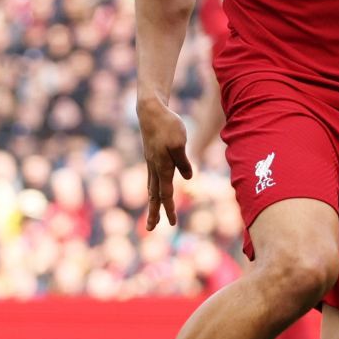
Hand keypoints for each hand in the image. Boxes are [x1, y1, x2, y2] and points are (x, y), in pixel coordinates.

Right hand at [139, 99, 192, 228]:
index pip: (166, 193)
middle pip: (154, 195)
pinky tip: (155, 191)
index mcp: (162, 166)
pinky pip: (151, 177)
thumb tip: (188, 177)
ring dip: (152, 203)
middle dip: (154, 212)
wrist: (150, 109)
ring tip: (152, 216)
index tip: (172, 223)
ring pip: (151, 187)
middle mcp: (154, 167)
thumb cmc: (168, 124)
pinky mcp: (151, 155)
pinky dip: (153, 189)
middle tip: (151, 229)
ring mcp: (150, 161)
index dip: (169, 209)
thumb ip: (183, 162)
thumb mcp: (179, 143)